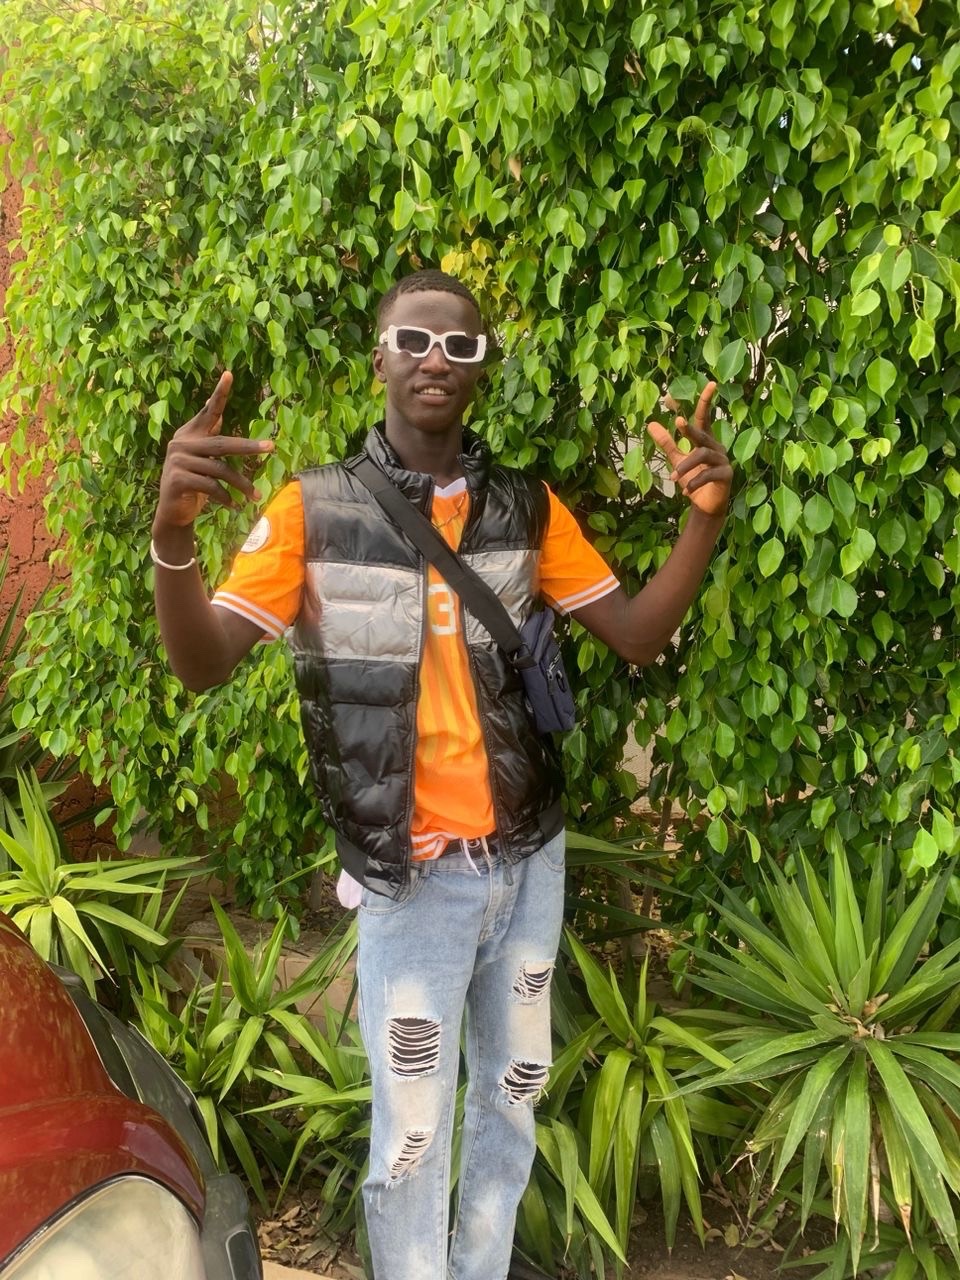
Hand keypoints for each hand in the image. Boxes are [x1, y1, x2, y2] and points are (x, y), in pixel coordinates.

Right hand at [153, 372, 273, 530]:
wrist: (173, 512)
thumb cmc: (193, 484)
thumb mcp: (202, 460)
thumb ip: (209, 438)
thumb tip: (219, 414)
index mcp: (189, 435)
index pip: (208, 411)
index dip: (219, 393)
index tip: (229, 374)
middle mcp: (181, 443)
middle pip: (223, 443)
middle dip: (249, 447)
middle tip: (271, 447)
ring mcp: (177, 461)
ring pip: (220, 469)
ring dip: (241, 484)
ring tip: (255, 496)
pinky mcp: (178, 480)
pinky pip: (211, 487)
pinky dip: (226, 498)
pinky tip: (235, 506)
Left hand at [646, 380, 731, 517]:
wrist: (705, 505)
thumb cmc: (693, 479)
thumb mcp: (678, 459)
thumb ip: (667, 442)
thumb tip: (651, 423)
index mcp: (705, 440)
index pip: (705, 417)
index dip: (706, 401)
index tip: (711, 384)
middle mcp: (716, 447)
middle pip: (703, 433)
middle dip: (690, 429)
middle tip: (678, 421)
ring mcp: (723, 461)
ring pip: (702, 455)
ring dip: (685, 466)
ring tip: (672, 478)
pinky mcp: (726, 476)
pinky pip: (709, 475)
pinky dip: (694, 482)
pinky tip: (685, 492)